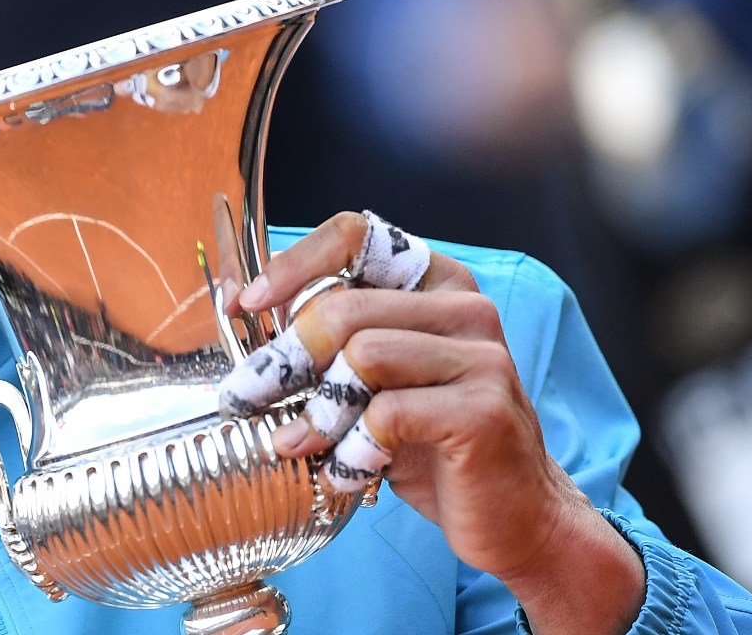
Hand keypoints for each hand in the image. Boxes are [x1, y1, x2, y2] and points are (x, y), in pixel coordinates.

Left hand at [219, 213, 644, 634]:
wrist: (513, 517)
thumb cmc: (431, 446)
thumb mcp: (374, 383)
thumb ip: (327, 345)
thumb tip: (238, 310)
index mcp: (436, 283)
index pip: (356, 234)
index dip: (293, 264)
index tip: (246, 303)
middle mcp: (465, 307)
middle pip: (344, 307)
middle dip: (282, 359)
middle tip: (245, 398)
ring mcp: (482, 356)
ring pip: (363, 356)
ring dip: (317, 410)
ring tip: (299, 446)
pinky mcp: (483, 410)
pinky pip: (387, 414)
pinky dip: (353, 449)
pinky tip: (348, 473)